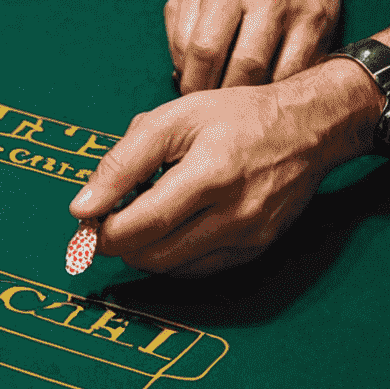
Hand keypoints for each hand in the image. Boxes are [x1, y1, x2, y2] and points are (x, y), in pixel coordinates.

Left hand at [67, 59, 378, 275]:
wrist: (308, 129)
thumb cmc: (236, 118)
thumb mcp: (173, 120)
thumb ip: (122, 162)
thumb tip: (82, 208)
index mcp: (210, 174)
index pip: (141, 226)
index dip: (105, 231)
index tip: (89, 220)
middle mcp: (233, 214)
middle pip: (153, 255)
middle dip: (120, 243)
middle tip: (109, 220)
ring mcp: (247, 238)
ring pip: (171, 268)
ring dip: (143, 251)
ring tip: (142, 217)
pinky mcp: (254, 251)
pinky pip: (196, 270)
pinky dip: (172, 256)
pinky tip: (170, 228)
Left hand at [166, 0, 339, 92]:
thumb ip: (180, 31)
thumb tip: (182, 76)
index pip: (205, 49)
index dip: (193, 83)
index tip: (189, 95)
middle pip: (243, 67)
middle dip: (224, 96)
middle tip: (214, 107)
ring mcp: (299, 10)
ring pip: (274, 74)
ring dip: (252, 98)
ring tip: (238, 101)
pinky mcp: (321, 24)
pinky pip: (299, 71)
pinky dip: (278, 88)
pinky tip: (265, 89)